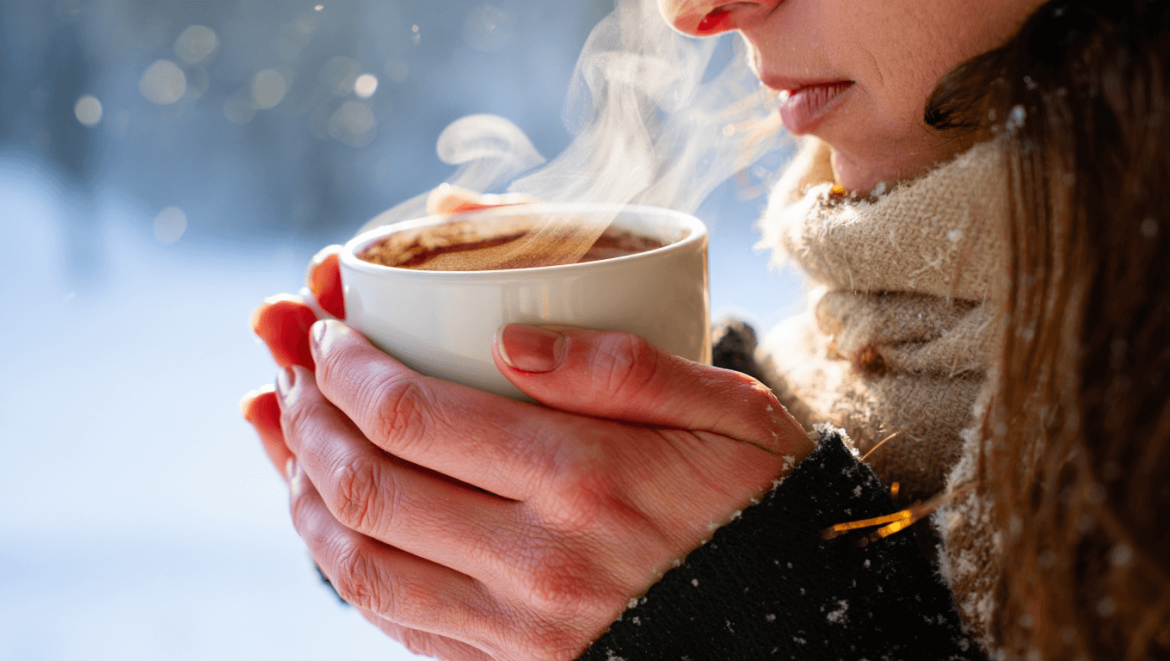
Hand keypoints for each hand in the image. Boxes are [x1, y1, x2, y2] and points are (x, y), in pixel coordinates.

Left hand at [241, 187, 812, 659]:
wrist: (795, 629)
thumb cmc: (760, 506)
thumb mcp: (729, 412)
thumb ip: (625, 367)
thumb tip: (509, 340)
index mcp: (584, 477)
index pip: (413, 414)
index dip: (344, 366)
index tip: (324, 328)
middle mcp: (535, 560)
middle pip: (367, 484)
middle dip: (304, 413)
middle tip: (287, 363)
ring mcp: (518, 629)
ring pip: (360, 562)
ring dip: (299, 490)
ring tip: (279, 430)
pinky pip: (396, 624)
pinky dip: (341, 566)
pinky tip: (325, 520)